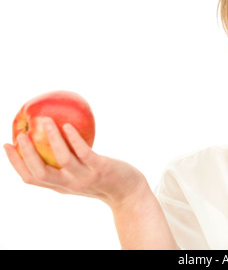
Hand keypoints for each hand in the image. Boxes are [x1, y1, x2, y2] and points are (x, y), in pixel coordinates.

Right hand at [4, 117, 177, 248]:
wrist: (129, 192)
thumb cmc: (103, 180)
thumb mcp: (80, 175)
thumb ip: (66, 163)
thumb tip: (53, 137)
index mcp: (61, 186)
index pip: (32, 179)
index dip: (16, 163)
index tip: (6, 145)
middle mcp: (70, 184)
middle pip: (40, 173)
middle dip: (26, 154)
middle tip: (20, 134)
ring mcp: (85, 177)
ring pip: (62, 159)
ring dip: (51, 139)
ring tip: (46, 121)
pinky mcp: (101, 168)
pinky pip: (85, 152)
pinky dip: (74, 139)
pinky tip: (67, 126)